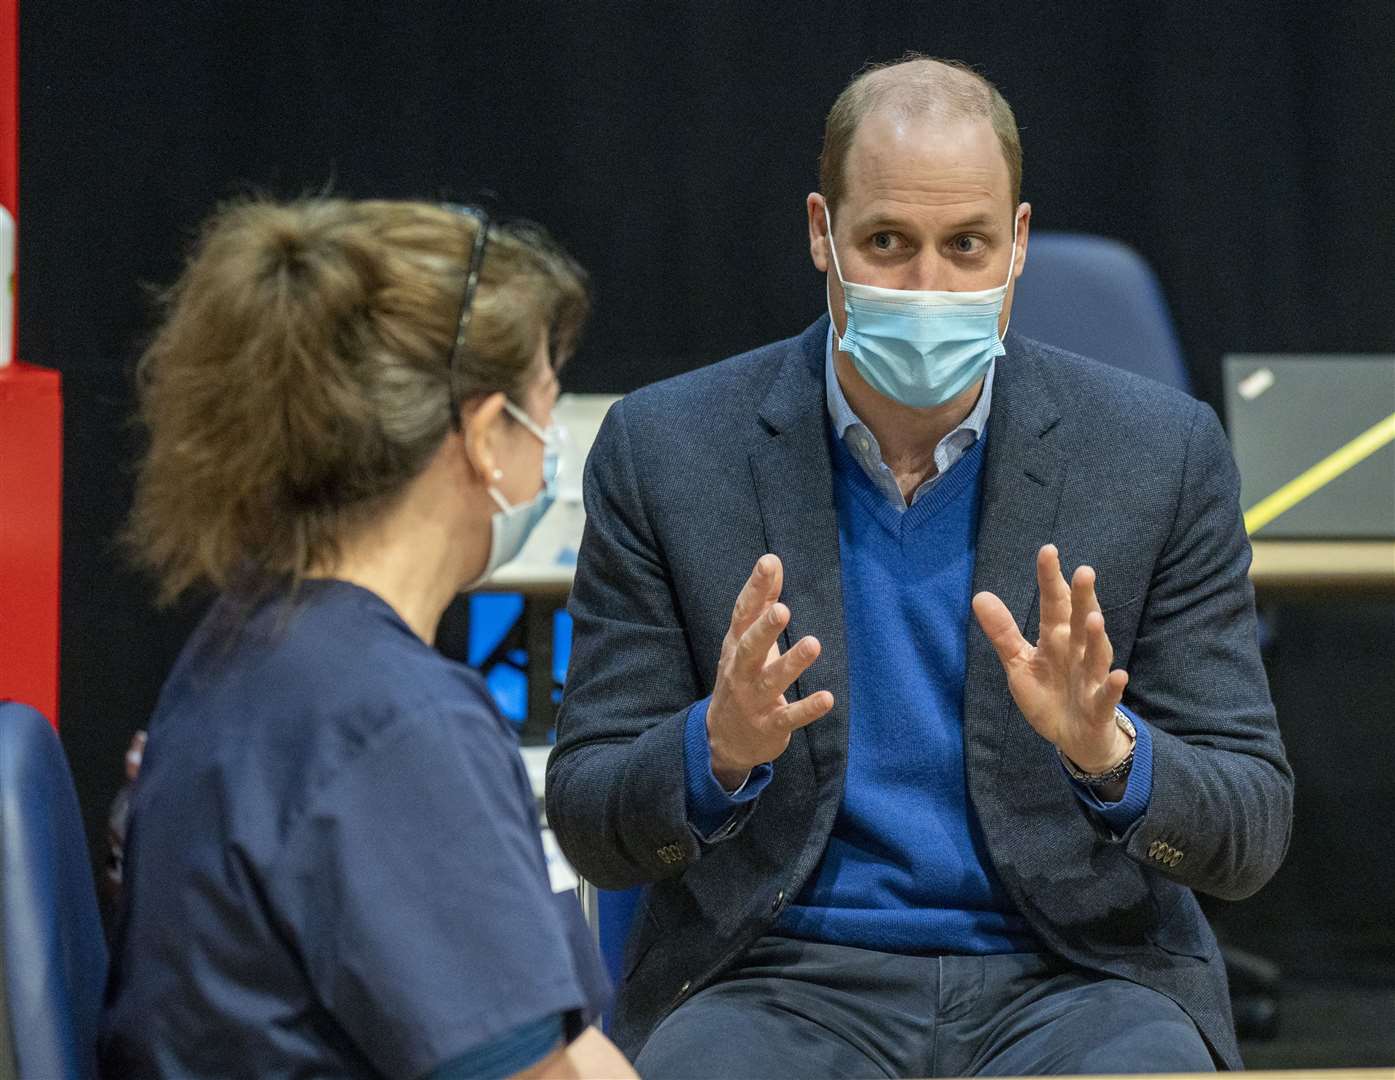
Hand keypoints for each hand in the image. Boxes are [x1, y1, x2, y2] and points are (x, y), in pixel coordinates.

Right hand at [707, 554, 834, 788]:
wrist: (722, 739)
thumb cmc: (741, 678)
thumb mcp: (745, 641)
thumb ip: (761, 602)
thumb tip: (772, 560)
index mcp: (736, 646)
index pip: (743, 614)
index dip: (755, 589)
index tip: (768, 563)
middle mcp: (741, 671)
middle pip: (750, 647)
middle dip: (765, 629)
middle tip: (783, 610)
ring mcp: (753, 700)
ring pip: (772, 680)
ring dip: (792, 663)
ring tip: (813, 645)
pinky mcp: (769, 725)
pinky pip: (789, 717)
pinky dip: (807, 709)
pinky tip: (828, 698)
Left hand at [971, 544, 1130, 773]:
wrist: (1074, 737)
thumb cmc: (1049, 694)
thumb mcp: (1018, 663)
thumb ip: (1003, 632)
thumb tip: (980, 596)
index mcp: (1056, 638)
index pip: (1053, 603)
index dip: (1050, 579)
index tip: (1048, 550)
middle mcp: (1076, 651)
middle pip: (1079, 620)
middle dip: (1082, 597)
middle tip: (1084, 570)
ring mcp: (1090, 678)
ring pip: (1095, 654)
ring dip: (1096, 637)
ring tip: (1093, 617)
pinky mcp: (1098, 706)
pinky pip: (1107, 695)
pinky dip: (1113, 686)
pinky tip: (1120, 676)